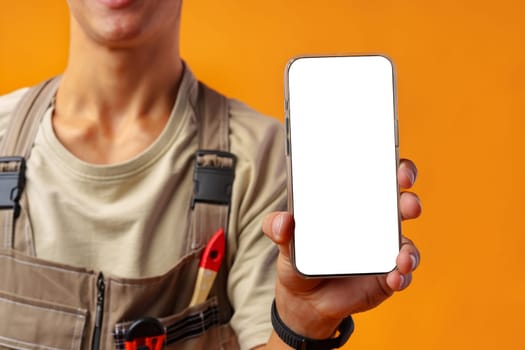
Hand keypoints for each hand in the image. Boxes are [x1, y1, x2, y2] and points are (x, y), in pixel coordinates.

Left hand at [262, 158, 420, 338]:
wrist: (306, 299)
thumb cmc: (301, 257)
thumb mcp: (285, 240)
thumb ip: (278, 228)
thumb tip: (282, 221)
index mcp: (353, 204)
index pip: (378, 177)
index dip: (392, 167)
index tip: (395, 165)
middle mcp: (375, 223)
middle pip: (401, 203)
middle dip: (409, 198)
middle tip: (406, 201)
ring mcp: (384, 250)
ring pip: (406, 241)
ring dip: (409, 246)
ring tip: (401, 255)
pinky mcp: (386, 276)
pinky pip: (401, 274)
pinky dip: (401, 275)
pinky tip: (394, 277)